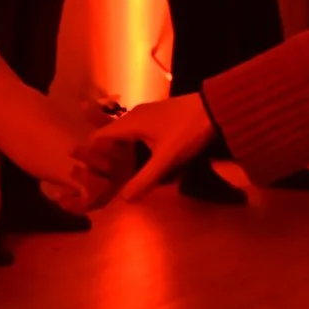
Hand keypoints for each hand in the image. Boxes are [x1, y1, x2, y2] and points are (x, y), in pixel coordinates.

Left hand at [27, 98, 118, 213]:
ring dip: (84, 180)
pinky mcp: (99, 203)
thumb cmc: (114, 149)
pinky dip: (73, 203)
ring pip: (100, 190)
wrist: (117, 176)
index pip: (116, 151)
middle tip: (70, 149)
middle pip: (107, 169)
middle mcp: (121, 176)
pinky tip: (58, 196)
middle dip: (89, 158)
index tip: (90, 138)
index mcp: (125, 156)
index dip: (104, 146)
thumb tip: (83, 103)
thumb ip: (98, 119)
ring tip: (70, 170)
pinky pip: (86, 206)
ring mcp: (111, 192)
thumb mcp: (108, 132)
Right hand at [80, 95, 217, 201]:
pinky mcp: (159, 114)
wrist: (215, 108)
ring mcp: (147, 113)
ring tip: (124, 169)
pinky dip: (135, 143)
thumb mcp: (166, 160)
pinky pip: (138, 129)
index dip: (93, 154)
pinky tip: (145, 156)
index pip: (99, 136)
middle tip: (108, 175)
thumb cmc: (186, 132)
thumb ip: (145, 179)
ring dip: (123, 150)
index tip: (94, 173)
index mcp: (130, 123)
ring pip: (126, 132)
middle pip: (111, 135)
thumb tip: (124, 199)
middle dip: (108, 155)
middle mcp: (134, 115)